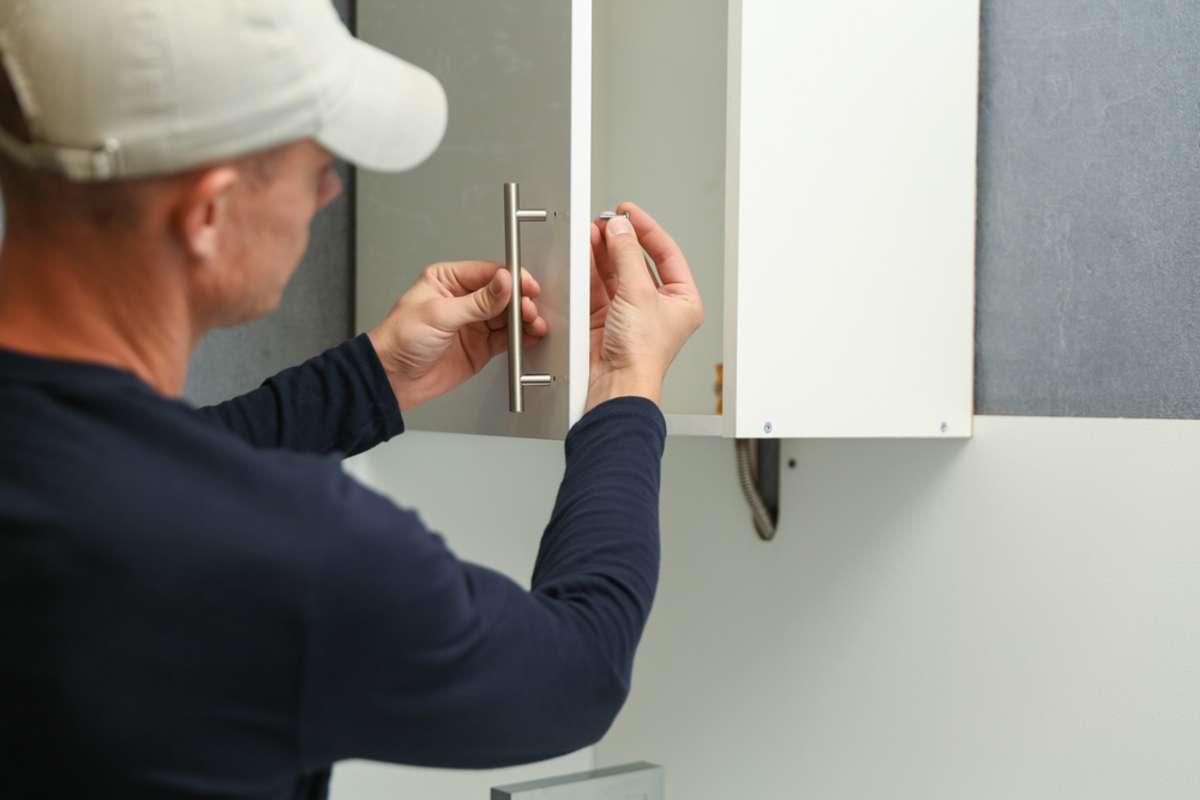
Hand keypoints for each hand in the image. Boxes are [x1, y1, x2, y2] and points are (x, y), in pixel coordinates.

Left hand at [368, 261, 547, 410]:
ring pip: (508, 316)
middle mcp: (463, 299)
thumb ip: (477, 301)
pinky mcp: (480, 345)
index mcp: (448, 280)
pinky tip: (529, 335)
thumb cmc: (400, 340)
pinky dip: (521, 337)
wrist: (393, 379)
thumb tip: (504, 283)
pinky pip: (507, 337)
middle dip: (520, 301)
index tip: (526, 287)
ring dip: (524, 319)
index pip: (488, 272)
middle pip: (503, 294)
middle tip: (528, 310)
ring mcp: (473, 323)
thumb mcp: (439, 314)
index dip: (511, 278)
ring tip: (533, 324)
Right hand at [587, 202, 703, 411]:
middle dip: (621, 240)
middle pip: (638, 261)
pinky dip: (592, 269)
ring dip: (604, 252)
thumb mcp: (638, 293)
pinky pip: (600, 286)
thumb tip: (621, 227)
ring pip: (617, 272)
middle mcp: (659, 306)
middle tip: (606, 222)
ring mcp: (632, 312)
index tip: (629, 212)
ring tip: (593, 233)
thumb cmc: (642, 355)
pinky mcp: (607, 320)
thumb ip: (627, 254)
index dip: (648, 229)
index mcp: (683, 300)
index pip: (667, 253)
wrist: (617, 383)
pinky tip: (587, 253)